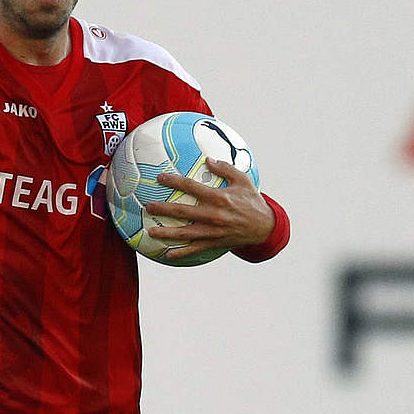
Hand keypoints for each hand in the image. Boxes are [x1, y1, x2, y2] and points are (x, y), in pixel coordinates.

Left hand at [144, 158, 273, 260]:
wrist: (265, 227)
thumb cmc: (252, 201)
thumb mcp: (243, 181)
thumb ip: (225, 169)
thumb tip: (208, 159)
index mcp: (219, 198)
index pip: (192, 187)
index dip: (175, 181)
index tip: (160, 178)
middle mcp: (214, 215)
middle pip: (183, 212)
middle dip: (163, 209)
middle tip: (148, 207)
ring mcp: (213, 232)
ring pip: (186, 233)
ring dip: (167, 233)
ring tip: (151, 231)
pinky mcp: (215, 243)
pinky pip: (196, 249)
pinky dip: (182, 252)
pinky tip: (168, 254)